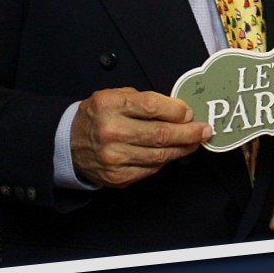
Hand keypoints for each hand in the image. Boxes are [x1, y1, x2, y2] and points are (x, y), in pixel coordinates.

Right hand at [69, 89, 209, 187]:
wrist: (68, 143)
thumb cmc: (99, 116)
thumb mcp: (115, 96)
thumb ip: (145, 101)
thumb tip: (181, 111)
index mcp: (109, 105)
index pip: (152, 106)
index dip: (176, 110)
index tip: (190, 113)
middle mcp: (110, 131)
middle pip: (160, 134)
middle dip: (189, 133)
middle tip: (205, 130)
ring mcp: (113, 157)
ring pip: (160, 155)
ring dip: (183, 148)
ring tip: (195, 142)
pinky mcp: (117, 176)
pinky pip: (151, 169)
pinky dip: (165, 160)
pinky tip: (172, 153)